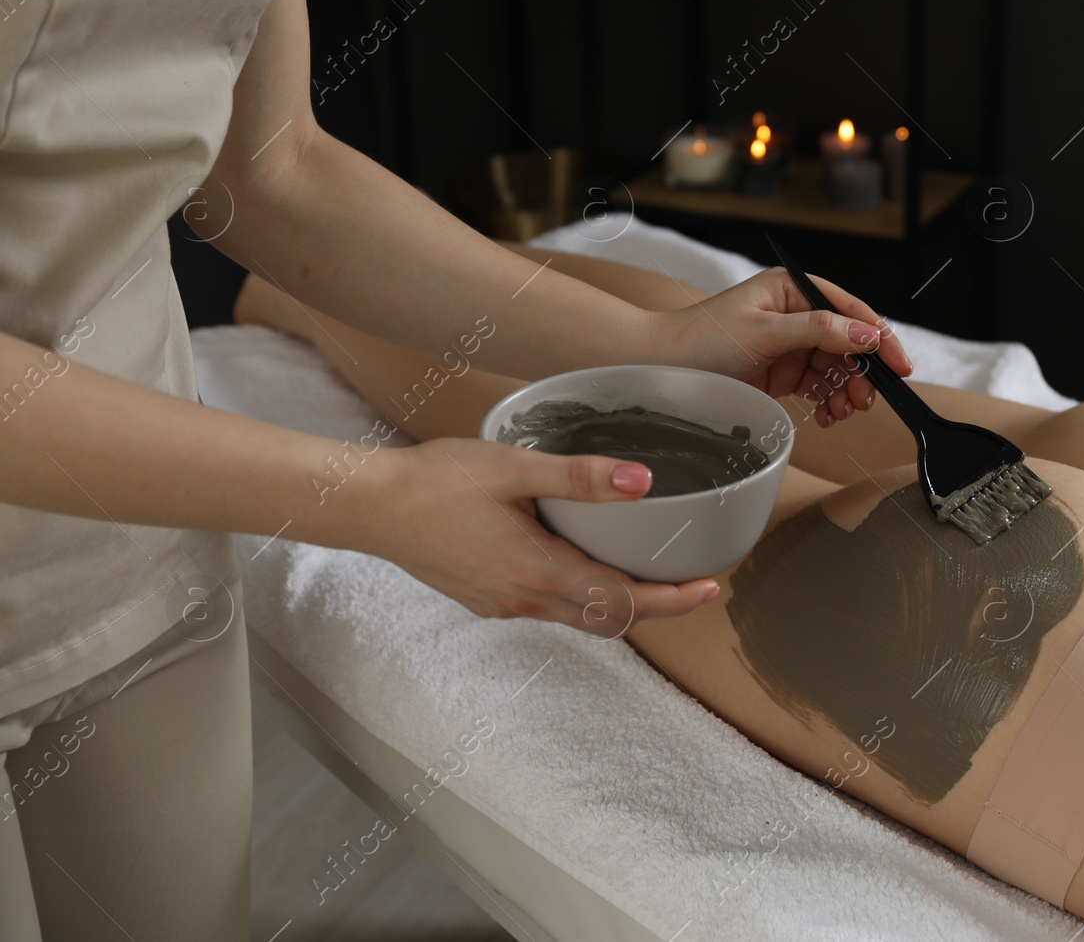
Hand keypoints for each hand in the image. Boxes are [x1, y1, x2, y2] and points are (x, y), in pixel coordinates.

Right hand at [362, 438, 718, 627]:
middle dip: (656, 605)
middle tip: (694, 582)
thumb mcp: (513, 468)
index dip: (673, 600)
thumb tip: (643, 481)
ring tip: (652, 572)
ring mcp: (503, 606)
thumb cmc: (435, 481)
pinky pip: (549, 607)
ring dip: (619, 602)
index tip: (710, 587)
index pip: (623, 601)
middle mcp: (525, 601)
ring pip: (578, 617)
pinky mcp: (487, 599)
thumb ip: (580, 477)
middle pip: (608, 619)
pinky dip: (583, 594)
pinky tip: (588, 562)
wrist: (368, 507)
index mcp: (539, 572)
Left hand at [657, 267, 912, 426]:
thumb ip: (818, 331)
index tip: (899, 364)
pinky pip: (818, 387)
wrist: (660, 369)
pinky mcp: (781, 373)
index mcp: (792, 290)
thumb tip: (865, 335)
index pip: (849, 309)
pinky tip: (828, 416)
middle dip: (861, 373)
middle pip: (848, 343)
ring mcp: (789, 346)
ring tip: (843, 412)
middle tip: (865, 401)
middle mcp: (795, 314)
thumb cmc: (701, 340)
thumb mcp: (764, 331)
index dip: (878, 336)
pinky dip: (828, 402)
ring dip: (846, 391)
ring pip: (836, 368)